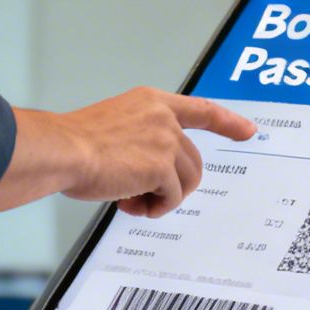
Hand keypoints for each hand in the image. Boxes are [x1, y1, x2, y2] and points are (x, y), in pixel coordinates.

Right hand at [0, 89, 256, 218]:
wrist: (61, 150)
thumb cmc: (72, 143)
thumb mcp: (112, 129)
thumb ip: (138, 141)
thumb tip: (147, 175)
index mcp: (150, 102)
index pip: (201, 109)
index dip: (228, 121)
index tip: (248, 131)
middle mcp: (163, 116)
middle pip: (193, 160)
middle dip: (174, 185)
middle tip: (142, 198)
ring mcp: (165, 140)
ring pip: (186, 181)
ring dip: (164, 198)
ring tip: (134, 203)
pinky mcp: (162, 166)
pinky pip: (172, 197)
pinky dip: (155, 208)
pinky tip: (132, 206)